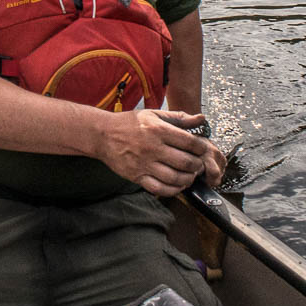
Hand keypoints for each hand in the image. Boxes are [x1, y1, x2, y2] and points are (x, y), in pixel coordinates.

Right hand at [93, 108, 221, 197]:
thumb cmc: (128, 123)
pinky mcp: (136, 176)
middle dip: (197, 165)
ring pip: (174, 178)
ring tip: (190, 175)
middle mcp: (152, 148)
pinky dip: (173, 190)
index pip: (189, 142)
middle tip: (198, 165)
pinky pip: (159, 188)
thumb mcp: (153, 114)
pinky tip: (177, 185)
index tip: (202, 150)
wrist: (102, 134)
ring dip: (188, 179)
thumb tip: (201, 119)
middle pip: (185, 162)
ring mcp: (144, 164)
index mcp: (158, 130)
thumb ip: (178, 117)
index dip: (201, 148)